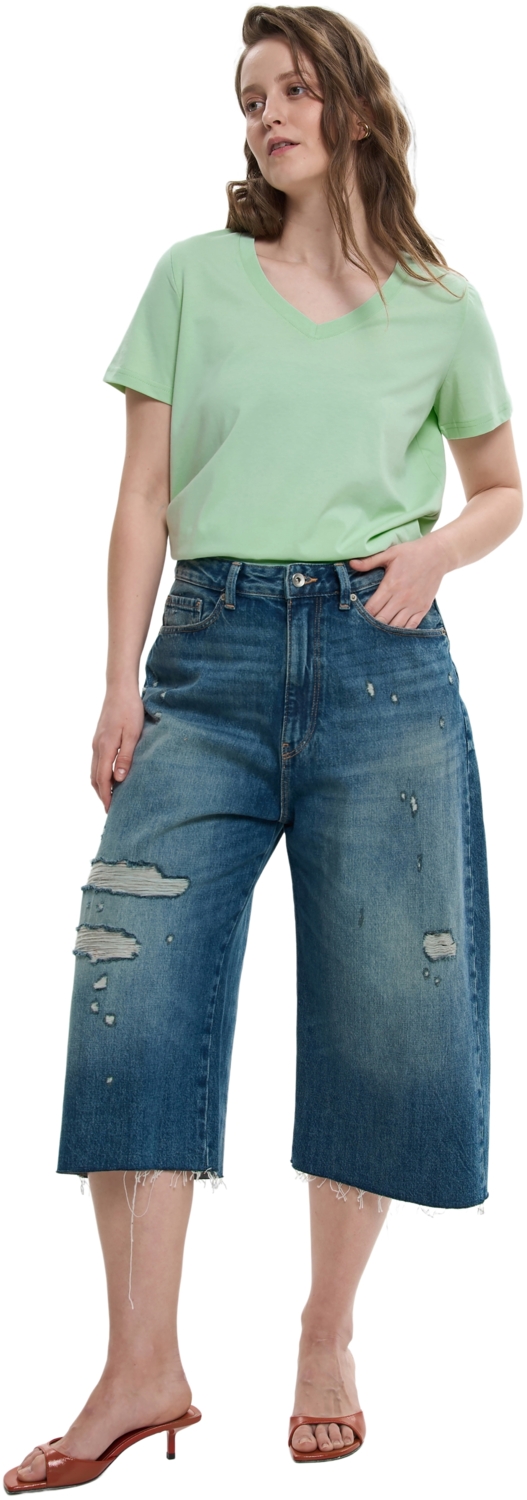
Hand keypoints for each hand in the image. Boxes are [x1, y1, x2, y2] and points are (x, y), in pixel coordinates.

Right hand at [91, 688, 144, 811]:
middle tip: (109, 809)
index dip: (105, 796)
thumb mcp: (132, 734)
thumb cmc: (130, 710)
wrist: (119, 689)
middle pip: (95, 777)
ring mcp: (96, 742)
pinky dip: (100, 774)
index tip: (110, 810)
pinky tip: (109, 776)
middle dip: (101, 794)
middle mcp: (97, 747)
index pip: (102, 779)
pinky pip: (97, 761)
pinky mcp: (99, 738)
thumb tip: (118, 779)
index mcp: (105, 747)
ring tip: (109, 797)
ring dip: (100, 785)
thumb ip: (125, 757)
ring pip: (94, 770)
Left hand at [349, 534, 448, 627]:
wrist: (438, 555)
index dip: (362, 614)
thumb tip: (351, 564)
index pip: (372, 608)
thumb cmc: (412, 553)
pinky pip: (411, 626)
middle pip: (382, 620)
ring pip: (396, 626)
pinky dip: (402, 630)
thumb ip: (369, 561)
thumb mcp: (390, 553)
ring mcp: (414, 604)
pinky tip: (395, 630)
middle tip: (365, 625)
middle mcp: (402, 598)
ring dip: (386, 630)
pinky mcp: (423, 608)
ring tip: (378, 629)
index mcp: (391, 585)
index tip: (357, 615)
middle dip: (372, 624)